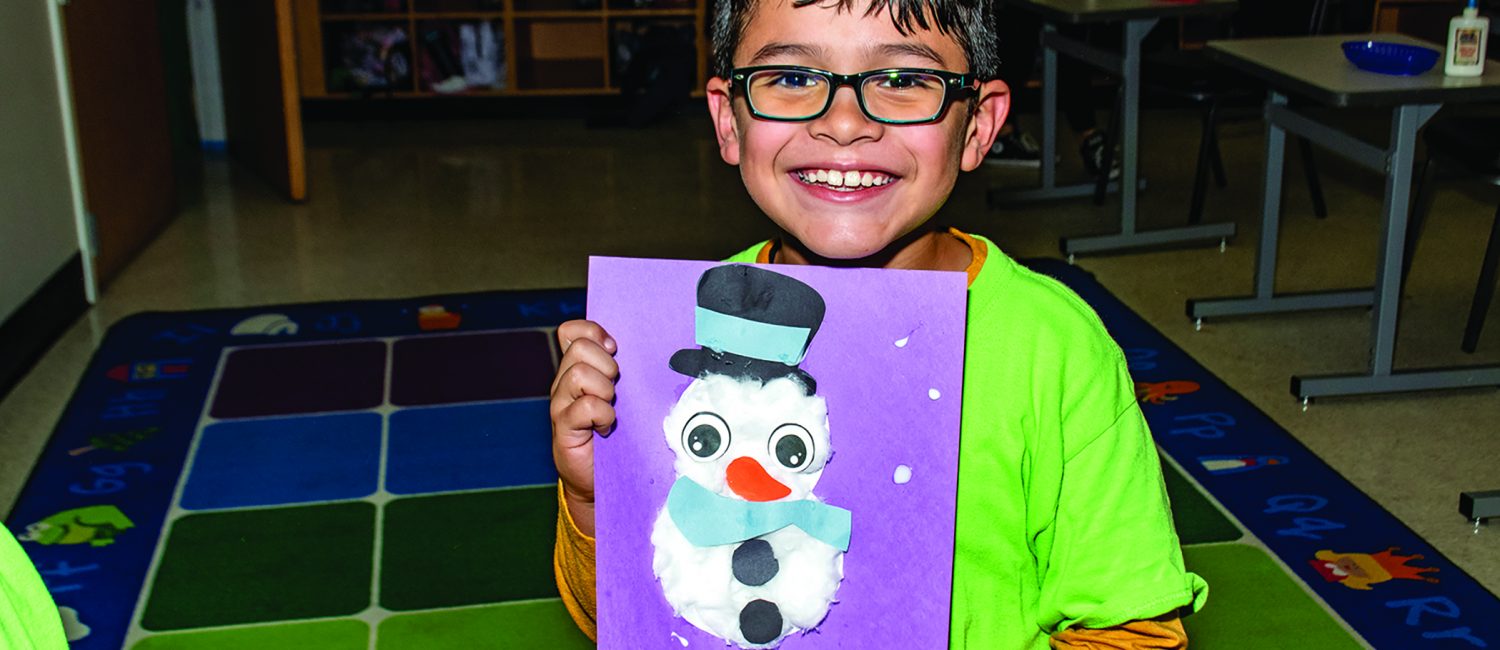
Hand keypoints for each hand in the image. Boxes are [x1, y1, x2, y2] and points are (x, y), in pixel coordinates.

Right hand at [550, 319, 617, 537]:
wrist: (599, 478)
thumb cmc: (616, 435)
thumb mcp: (621, 397)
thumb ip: (621, 373)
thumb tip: (640, 350)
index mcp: (577, 369)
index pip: (572, 331)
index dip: (593, 332)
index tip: (614, 349)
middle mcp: (565, 382)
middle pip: (580, 348)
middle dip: (607, 364)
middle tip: (615, 388)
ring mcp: (561, 404)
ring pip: (580, 373)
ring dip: (605, 390)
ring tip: (610, 408)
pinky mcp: (564, 427)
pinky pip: (585, 406)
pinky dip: (602, 415)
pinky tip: (605, 427)